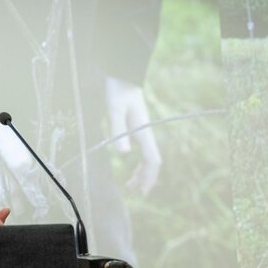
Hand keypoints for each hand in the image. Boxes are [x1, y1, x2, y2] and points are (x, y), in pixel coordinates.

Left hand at [105, 77, 161, 194]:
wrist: (122, 75)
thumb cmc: (117, 91)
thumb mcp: (114, 110)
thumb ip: (118, 131)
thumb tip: (125, 154)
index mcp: (143, 132)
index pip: (152, 161)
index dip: (149, 178)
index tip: (143, 191)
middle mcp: (146, 133)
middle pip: (152, 162)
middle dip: (146, 179)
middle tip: (136, 192)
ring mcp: (142, 131)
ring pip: (147, 157)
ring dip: (142, 172)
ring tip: (131, 184)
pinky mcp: (136, 127)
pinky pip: (142, 149)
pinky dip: (139, 161)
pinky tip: (130, 164)